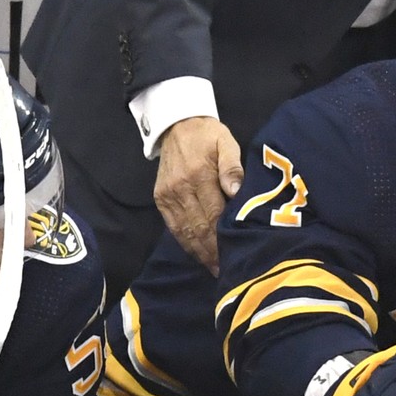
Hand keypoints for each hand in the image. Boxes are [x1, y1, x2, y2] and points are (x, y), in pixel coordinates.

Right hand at [154, 116, 241, 274]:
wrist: (177, 123)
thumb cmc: (208, 134)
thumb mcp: (226, 142)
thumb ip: (232, 166)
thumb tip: (235, 192)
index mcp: (199, 175)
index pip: (214, 214)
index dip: (223, 238)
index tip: (234, 256)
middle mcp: (180, 188)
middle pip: (199, 227)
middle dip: (212, 252)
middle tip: (227, 271)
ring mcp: (168, 195)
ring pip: (184, 230)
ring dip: (199, 252)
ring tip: (213, 268)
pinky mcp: (160, 198)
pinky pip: (173, 226)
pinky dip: (185, 242)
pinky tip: (197, 254)